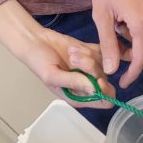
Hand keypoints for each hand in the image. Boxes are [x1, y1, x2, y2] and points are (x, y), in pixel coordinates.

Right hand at [0, 0, 114, 107]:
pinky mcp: (91, 52)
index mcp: (79, 96)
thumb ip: (73, 82)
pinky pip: (101, 51)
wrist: (35, 41)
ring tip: (70, 52)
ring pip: (104, 63)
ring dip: (87, 56)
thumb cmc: (40, 62)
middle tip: (73, 59)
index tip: (95, 79)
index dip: (104, 91)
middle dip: (91, 68)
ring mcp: (91, 67)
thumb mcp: (52, 76)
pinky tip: (74, 48)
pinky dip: (88, 48)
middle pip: (106, 80)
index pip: (105, 102)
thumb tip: (95, 89)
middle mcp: (88, 83)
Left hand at [91, 0, 142, 88]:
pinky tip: (123, 22)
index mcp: (142, 23)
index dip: (133, 73)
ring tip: (115, 30)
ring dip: (134, 44)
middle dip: (132, 59)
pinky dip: (138, 33)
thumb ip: (108, 44)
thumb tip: (111, 69)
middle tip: (114, 58)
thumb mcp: (101, 15)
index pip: (141, 58)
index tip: (123, 82)